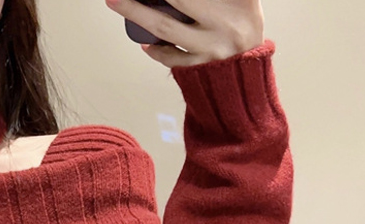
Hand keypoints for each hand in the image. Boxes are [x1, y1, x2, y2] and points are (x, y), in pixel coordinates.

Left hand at [106, 0, 264, 67]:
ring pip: (166, 27)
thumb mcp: (244, 4)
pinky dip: (156, 50)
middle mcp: (225, 22)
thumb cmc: (241, 29)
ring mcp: (211, 47)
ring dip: (137, 13)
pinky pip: (172, 57)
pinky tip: (144, 43)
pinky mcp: (200, 68)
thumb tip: (177, 0)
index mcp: (241, 1)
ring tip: (116, 2)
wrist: (249, 75)